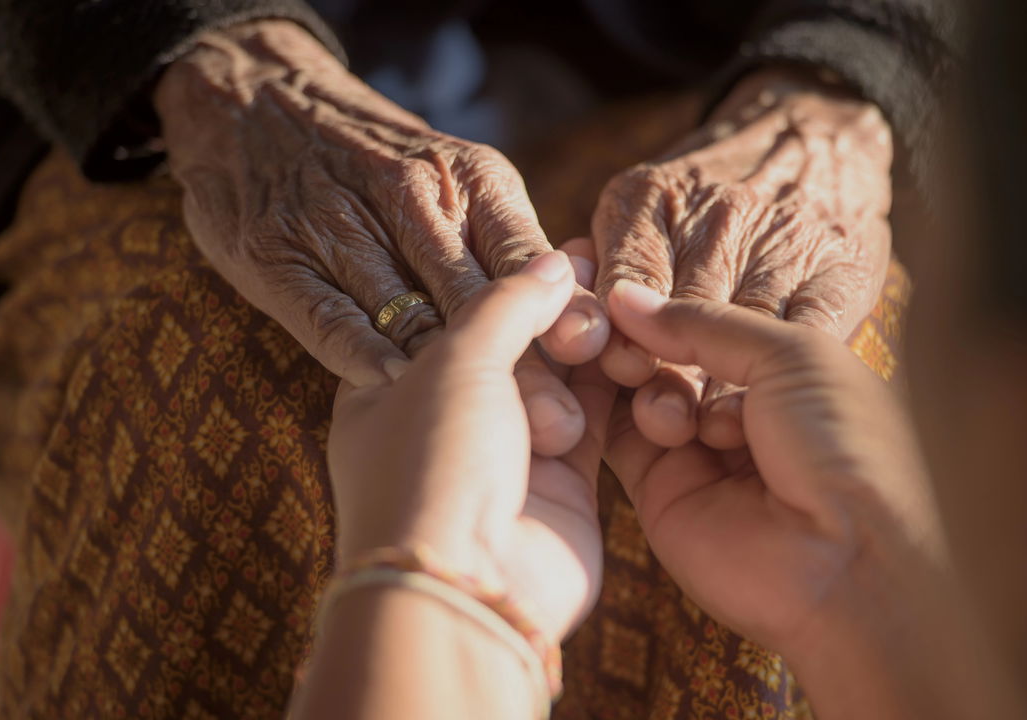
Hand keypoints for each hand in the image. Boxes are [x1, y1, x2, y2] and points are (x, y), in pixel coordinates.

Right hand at [154, 20, 608, 455]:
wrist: (254, 101)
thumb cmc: (380, 161)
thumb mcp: (458, 178)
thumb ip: (513, 245)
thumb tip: (578, 312)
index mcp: (468, 178)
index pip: (525, 253)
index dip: (559, 310)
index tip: (592, 358)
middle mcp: (408, 195)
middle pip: (474, 296)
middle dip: (520, 366)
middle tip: (559, 428)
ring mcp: (337, 226)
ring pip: (407, 314)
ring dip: (450, 382)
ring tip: (494, 437)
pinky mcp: (277, 258)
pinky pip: (330, 319)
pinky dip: (365, 360)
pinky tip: (397, 398)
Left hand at [327, 248, 615, 643]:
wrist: (467, 583)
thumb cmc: (433, 464)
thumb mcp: (456, 358)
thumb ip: (506, 303)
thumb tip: (555, 260)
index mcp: (390, 388)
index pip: (450, 313)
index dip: (500, 279)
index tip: (548, 245)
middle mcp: (448, 421)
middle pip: (511, 343)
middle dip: (550, 311)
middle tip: (592, 273)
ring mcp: (507, 455)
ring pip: (559, 378)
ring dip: (587, 344)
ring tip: (616, 306)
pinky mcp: (563, 485)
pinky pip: (597, 420)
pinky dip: (614, 386)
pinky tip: (636, 344)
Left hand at [593, 68, 892, 448]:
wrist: (815, 136)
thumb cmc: (707, 189)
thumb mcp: (640, 202)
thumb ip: (605, 263)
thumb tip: (574, 331)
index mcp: (650, 199)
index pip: (625, 279)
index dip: (623, 334)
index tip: (621, 374)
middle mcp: (716, 214)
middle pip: (686, 310)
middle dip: (671, 371)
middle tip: (660, 421)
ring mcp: (782, 239)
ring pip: (747, 325)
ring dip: (725, 384)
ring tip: (708, 429)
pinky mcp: (840, 266)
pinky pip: (811, 325)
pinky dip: (787, 368)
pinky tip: (765, 404)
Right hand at [603, 280, 942, 675]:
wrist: (850, 557)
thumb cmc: (847, 443)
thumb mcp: (790, 353)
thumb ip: (705, 322)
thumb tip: (627, 294)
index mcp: (786, 371)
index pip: (711, 318)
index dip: (670, 291)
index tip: (626, 258)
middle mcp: (739, 409)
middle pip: (667, 351)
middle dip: (640, 326)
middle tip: (610, 303)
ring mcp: (697, 451)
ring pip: (637, 387)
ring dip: (629, 362)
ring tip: (635, 362)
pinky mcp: (660, 491)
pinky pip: (616, 435)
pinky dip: (603, 402)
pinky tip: (610, 372)